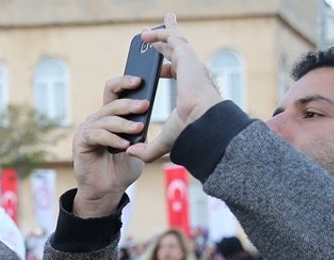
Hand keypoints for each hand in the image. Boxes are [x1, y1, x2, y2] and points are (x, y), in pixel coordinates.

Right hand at [71, 75, 147, 217]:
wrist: (108, 192)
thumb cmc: (122, 169)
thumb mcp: (137, 146)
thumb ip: (139, 130)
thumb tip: (146, 112)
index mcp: (110, 116)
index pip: (114, 91)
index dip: (125, 82)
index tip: (141, 80)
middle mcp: (97, 119)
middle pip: (112, 102)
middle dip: (130, 103)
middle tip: (145, 105)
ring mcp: (87, 129)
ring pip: (106, 118)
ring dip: (124, 124)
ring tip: (138, 130)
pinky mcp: (81, 142)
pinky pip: (97, 134)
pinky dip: (112, 139)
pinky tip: (124, 145)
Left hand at [130, 14, 223, 162]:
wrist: (202, 121)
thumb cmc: (191, 130)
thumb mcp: (165, 140)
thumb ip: (148, 148)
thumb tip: (131, 153)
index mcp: (191, 88)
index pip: (177, 74)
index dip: (165, 69)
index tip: (155, 70)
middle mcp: (193, 72)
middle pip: (176, 53)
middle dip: (165, 44)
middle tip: (152, 39)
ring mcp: (191, 62)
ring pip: (174, 42)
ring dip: (161, 34)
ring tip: (145, 32)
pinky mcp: (186, 56)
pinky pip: (171, 38)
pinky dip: (158, 35)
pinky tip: (144, 35)